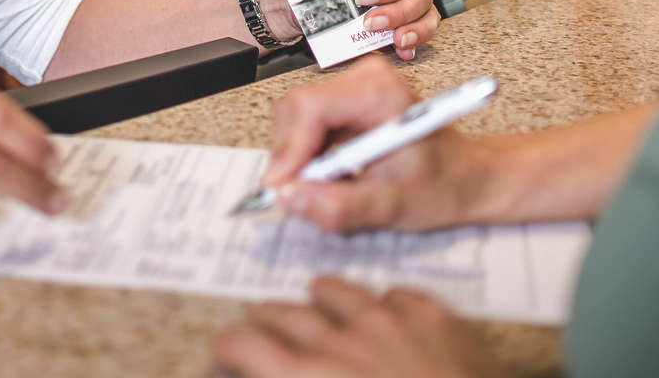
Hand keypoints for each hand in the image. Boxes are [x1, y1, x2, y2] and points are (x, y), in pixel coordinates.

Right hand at [213, 278, 496, 377]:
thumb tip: (282, 373)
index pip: (242, 343)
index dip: (227, 348)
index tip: (224, 354)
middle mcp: (337, 341)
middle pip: (282, 311)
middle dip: (266, 321)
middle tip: (262, 331)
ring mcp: (387, 321)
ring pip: (334, 289)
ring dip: (318, 301)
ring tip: (317, 307)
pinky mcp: (434, 318)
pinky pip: (396, 294)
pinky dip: (384, 305)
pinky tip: (387, 316)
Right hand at [263, 55, 489, 232]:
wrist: (467, 175)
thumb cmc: (442, 186)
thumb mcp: (392, 207)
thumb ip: (339, 206)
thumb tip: (287, 197)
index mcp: (381, 94)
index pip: (310, 108)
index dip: (289, 151)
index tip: (281, 190)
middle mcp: (364, 77)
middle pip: (296, 109)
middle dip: (291, 156)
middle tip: (300, 195)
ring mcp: (353, 83)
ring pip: (294, 115)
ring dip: (297, 156)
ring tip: (324, 185)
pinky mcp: (346, 95)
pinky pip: (305, 120)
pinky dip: (306, 152)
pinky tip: (331, 172)